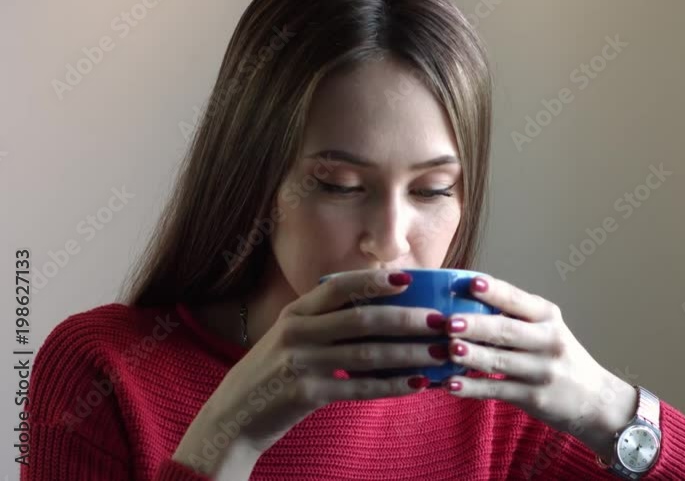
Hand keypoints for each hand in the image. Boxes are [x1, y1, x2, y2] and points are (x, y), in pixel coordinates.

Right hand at [172, 269, 446, 476]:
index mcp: (295, 313)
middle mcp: (297, 333)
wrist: (233, 417)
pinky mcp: (306, 395)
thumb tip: (381, 307)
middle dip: (407, 319)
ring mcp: (301, 364)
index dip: (375, 282)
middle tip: (440, 320)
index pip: (339, 288)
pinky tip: (417, 383)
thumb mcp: (290, 337)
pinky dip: (391, 386)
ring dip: (409, 353)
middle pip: (363, 320)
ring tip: (440, 353)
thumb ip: (325, 321)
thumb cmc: (273, 373)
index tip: (410, 278)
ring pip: (368, 355)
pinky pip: (359, 388)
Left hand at [440, 275, 638, 460]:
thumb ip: (514, 317)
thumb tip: (462, 302)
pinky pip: (496, 391)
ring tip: (447, 350)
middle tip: (449, 322)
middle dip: (476, 326)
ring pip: (499, 362)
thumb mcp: (547, 329)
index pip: (518, 300)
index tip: (472, 283)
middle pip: (507, 331)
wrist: (594, 399)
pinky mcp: (533, 398)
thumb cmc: (558, 356)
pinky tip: (450, 385)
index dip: (495, 291)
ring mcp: (541, 371)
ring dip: (470, 356)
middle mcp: (548, 341)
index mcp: (547, 317)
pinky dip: (472, 388)